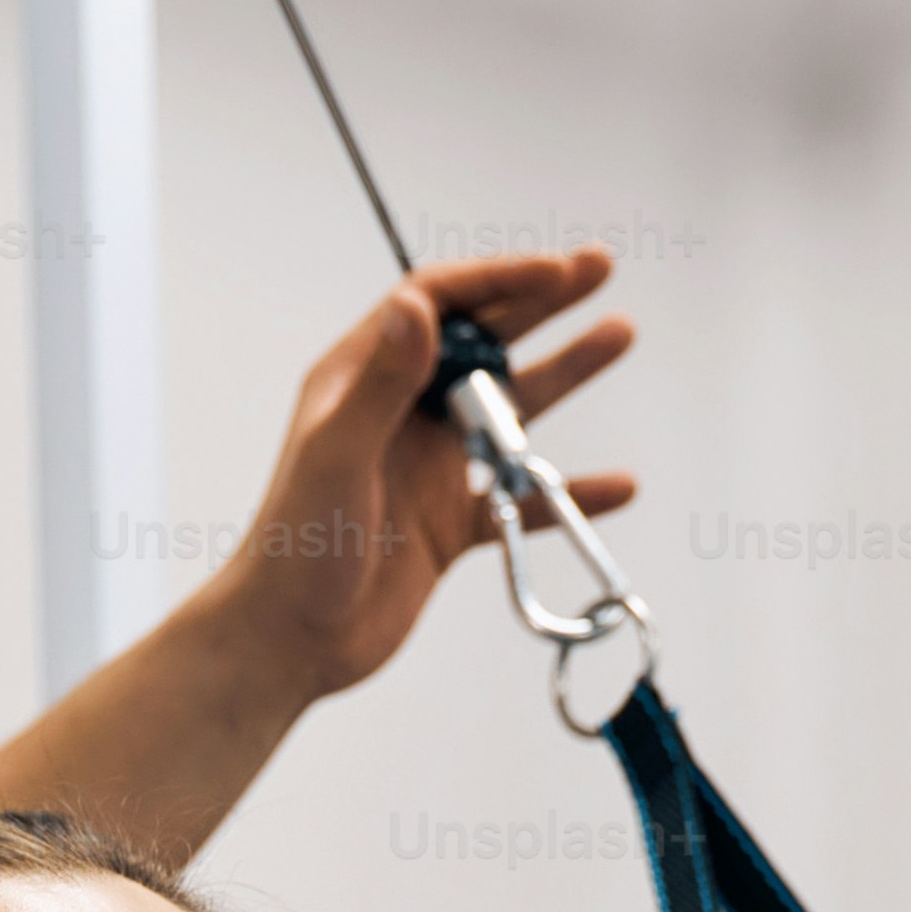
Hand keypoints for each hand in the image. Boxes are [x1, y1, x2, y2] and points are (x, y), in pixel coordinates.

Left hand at [215, 248, 637, 699]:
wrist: (292, 642)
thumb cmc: (295, 548)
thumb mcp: (338, 454)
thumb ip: (381, 381)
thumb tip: (415, 304)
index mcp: (361, 380)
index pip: (436, 303)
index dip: (498, 279)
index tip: (555, 271)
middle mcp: (399, 414)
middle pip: (482, 341)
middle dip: (541, 302)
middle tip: (597, 269)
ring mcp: (429, 467)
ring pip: (511, 411)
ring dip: (565, 375)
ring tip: (617, 335)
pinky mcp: (450, 524)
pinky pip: (524, 499)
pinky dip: (570, 494)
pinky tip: (618, 486)